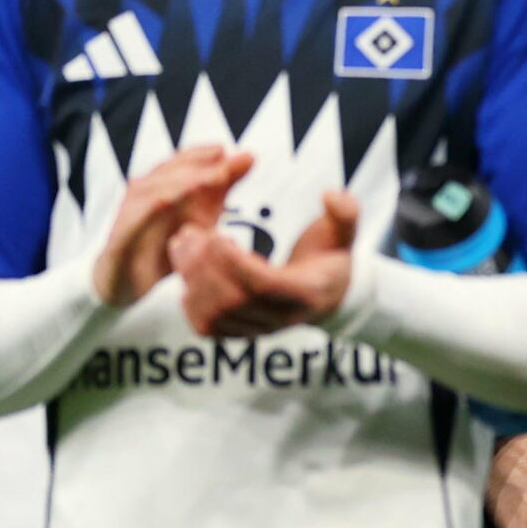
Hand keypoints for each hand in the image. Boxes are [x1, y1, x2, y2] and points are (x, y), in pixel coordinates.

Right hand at [91, 145, 253, 307]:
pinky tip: (167, 203)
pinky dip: (150, 208)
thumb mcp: (202, 213)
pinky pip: (134, 218)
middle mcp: (144, 192)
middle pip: (170, 170)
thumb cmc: (166, 242)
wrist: (128, 283)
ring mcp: (130, 212)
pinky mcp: (120, 236)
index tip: (229, 152)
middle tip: (226, 167)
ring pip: (153, 188)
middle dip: (198, 166)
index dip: (204, 154)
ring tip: (209, 181)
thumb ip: (221, 185)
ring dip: (181, 182)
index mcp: (163, 183)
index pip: (183, 160)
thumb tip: (250, 156)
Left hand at [167, 189, 359, 338]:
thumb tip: (329, 194)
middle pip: (232, 303)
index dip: (235, 263)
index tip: (216, 235)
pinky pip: (208, 327)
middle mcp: (281, 318)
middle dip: (203, 267)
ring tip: (181, 246)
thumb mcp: (344, 232)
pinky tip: (187, 272)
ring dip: (191, 281)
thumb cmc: (331, 258)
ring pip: (215, 317)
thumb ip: (345, 212)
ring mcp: (259, 329)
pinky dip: (190, 302)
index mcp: (305, 292)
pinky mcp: (241, 332)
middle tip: (187, 234)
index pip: (264, 285)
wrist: (328, 295)